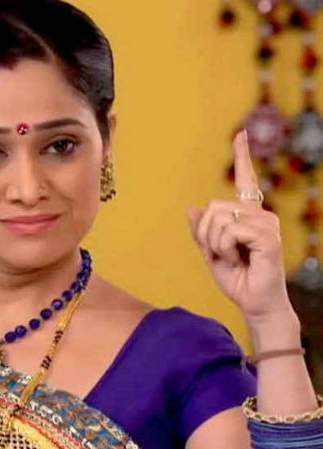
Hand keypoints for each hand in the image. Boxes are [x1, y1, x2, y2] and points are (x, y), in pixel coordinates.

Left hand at [185, 130, 294, 326]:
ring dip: (215, 243)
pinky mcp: (268, 237)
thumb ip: (201, 231)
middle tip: (220, 253)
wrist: (254, 303)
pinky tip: (239, 259)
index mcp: (247, 215)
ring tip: (232, 257)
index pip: (245, 180)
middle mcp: (259, 214)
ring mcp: (266, 224)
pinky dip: (224, 248)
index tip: (241, 134)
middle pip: (213, 207)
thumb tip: (191, 208)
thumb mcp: (211, 253)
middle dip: (205, 233)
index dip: (242, 157)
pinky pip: (229, 231)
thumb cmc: (237, 278)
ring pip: (218, 218)